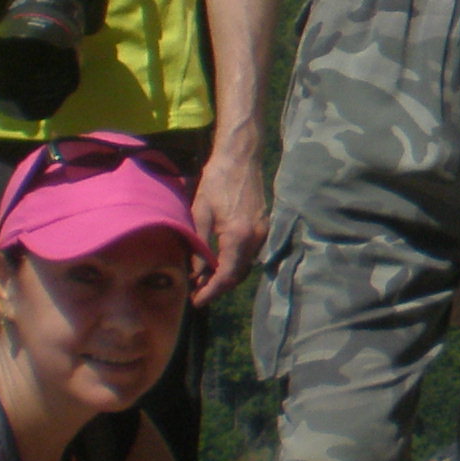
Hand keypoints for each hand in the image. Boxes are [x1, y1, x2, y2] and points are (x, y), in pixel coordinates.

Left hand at [189, 136, 267, 304]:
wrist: (240, 159)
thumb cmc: (217, 181)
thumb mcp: (200, 213)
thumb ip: (199, 247)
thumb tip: (196, 274)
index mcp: (239, 236)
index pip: (227, 275)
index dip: (211, 292)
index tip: (196, 301)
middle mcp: (256, 239)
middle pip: (238, 275)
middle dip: (218, 288)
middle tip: (197, 294)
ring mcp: (263, 233)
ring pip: (245, 266)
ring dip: (226, 276)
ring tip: (204, 280)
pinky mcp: (263, 227)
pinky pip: (249, 254)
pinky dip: (234, 263)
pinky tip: (218, 262)